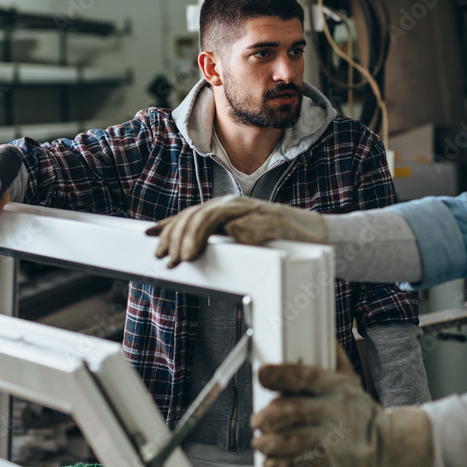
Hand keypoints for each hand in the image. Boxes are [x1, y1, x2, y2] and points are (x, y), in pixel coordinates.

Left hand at [145, 195, 328, 267]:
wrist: (317, 236)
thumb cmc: (279, 240)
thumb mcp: (241, 240)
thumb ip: (218, 239)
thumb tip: (188, 246)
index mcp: (227, 211)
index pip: (192, 214)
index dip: (169, 225)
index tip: (150, 236)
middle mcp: (236, 207)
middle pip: (198, 214)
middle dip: (177, 235)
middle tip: (170, 259)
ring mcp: (253, 212)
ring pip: (215, 216)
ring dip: (197, 235)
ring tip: (188, 255)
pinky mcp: (271, 221)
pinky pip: (249, 224)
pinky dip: (235, 231)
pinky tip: (225, 241)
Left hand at [251, 346, 432, 466]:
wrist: (386, 446)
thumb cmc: (361, 412)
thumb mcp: (351, 380)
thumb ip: (334, 359)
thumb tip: (326, 336)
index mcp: (334, 388)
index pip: (304, 376)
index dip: (280, 375)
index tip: (263, 375)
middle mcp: (331, 413)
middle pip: (292, 411)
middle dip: (267, 416)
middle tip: (257, 420)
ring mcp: (330, 442)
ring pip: (290, 441)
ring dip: (269, 442)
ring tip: (261, 441)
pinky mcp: (328, 466)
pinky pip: (297, 466)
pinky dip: (280, 464)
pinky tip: (272, 460)